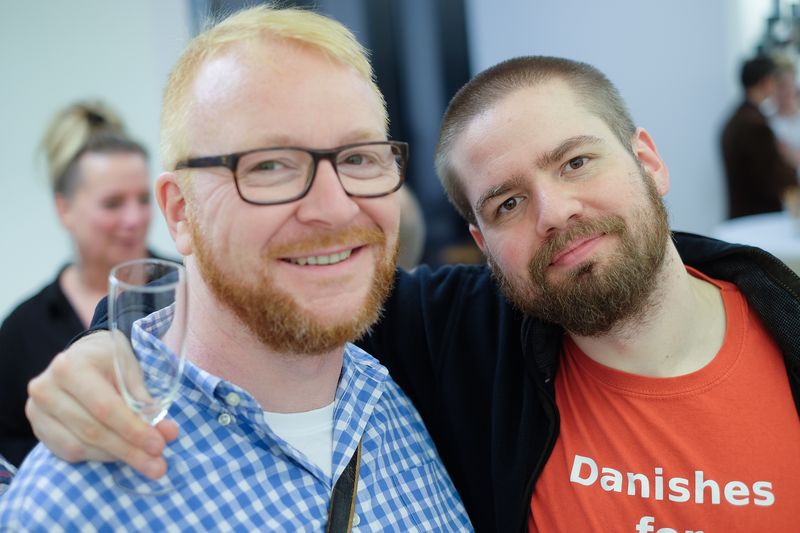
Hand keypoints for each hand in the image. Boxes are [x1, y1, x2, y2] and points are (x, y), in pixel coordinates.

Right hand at [25, 331, 178, 478]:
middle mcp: (46, 389)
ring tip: (146, 461)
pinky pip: (69, 452)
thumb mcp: (130, 370)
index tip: (159, 445)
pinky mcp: (39, 429)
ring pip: (80, 446)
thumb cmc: (109, 361)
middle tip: (158, 464)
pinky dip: (98, 457)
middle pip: (92, 430)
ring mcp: (37, 411)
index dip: (133, 430)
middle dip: (129, 450)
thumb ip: (144, 402)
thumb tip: (167, 434)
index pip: (105, 407)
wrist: (83, 356)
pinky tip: (119, 455)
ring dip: (116, 456)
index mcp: (70, 367)